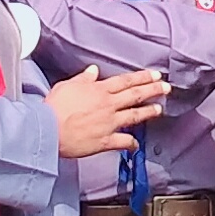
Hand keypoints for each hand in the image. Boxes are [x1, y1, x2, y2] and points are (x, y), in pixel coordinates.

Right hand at [50, 66, 166, 160]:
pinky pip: (123, 141)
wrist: (48, 130)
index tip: (155, 75)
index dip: (142, 77)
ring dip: (149, 112)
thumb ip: (83, 79)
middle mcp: (108, 105)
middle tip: (166, 87)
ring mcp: (109, 123)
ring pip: (134, 116)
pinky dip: (132, 143)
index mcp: (99, 90)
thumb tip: (93, 71)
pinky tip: (137, 144)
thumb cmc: (54, 107)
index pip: (125, 81)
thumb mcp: (67, 86)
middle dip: (153, 90)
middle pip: (135, 95)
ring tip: (160, 109)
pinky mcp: (105, 140)